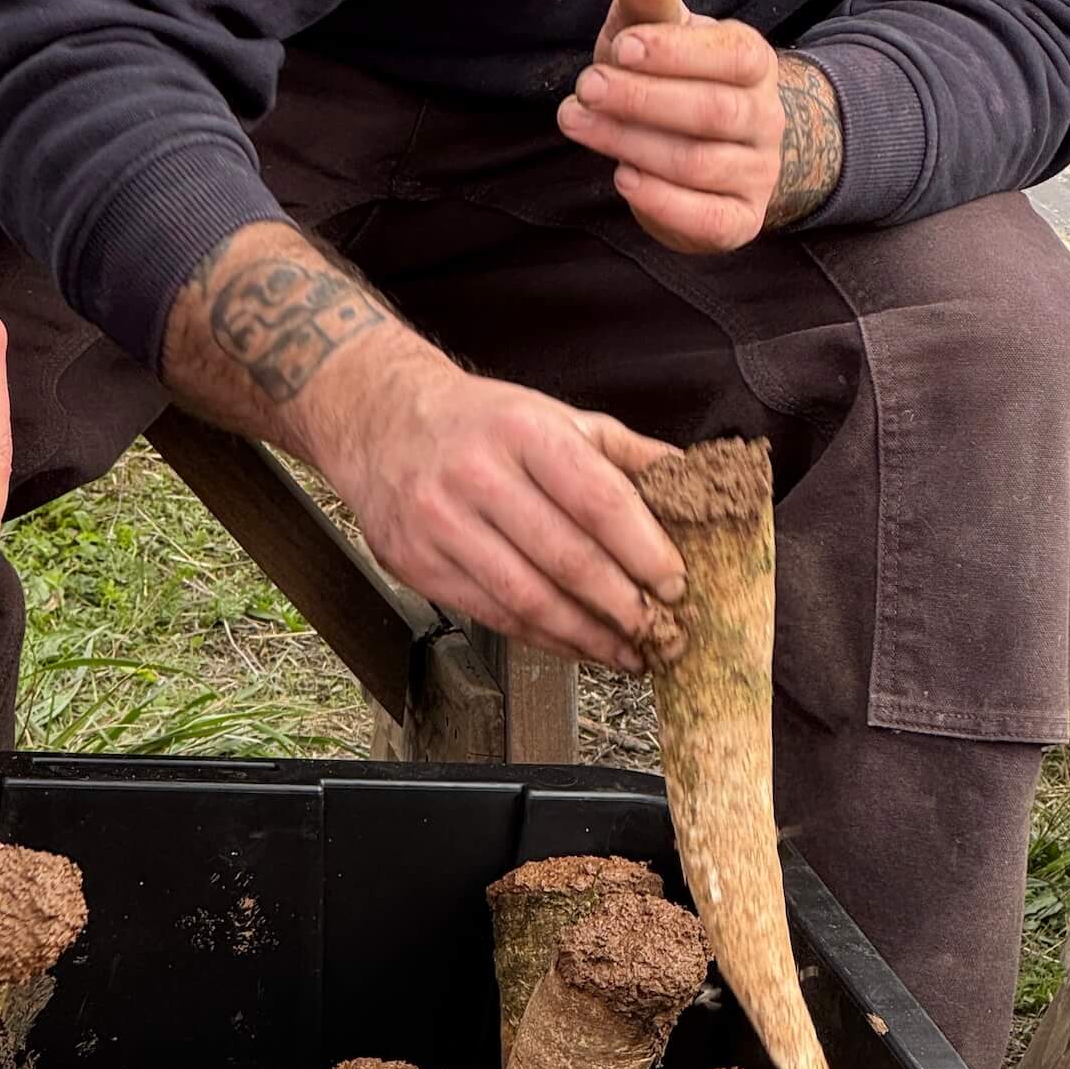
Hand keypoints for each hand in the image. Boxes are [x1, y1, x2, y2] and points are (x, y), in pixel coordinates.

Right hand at [318, 334, 686, 671]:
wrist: (379, 420)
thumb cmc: (481, 422)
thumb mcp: (555, 417)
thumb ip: (623, 453)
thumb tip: (690, 483)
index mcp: (524, 433)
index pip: (598, 500)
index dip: (643, 550)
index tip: (675, 583)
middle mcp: (477, 475)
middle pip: (566, 558)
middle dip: (623, 605)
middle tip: (662, 630)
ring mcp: (440, 523)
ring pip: (528, 598)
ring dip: (587, 635)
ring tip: (628, 651)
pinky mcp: (418, 563)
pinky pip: (493, 615)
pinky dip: (543, 638)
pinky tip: (576, 644)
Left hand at [559, 0, 841, 250]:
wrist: (704, 150)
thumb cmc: (671, 81)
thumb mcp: (656, 37)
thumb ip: (648, 7)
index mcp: (752, 62)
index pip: (731, 54)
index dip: (675, 52)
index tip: (621, 47)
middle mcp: (765, 117)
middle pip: (713, 111)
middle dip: (643, 99)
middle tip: (586, 88)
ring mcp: (758, 173)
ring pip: (701, 164)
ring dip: (633, 144)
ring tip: (579, 125)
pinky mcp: (740, 220)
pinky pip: (710, 219)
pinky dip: (663, 202)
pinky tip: (623, 179)